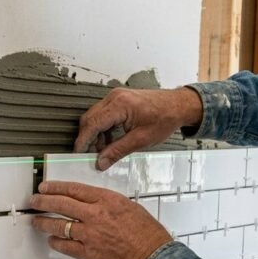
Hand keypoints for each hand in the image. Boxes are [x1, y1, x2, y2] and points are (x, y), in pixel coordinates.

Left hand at [30, 181, 172, 258]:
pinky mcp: (88, 253)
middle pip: (61, 204)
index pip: (74, 189)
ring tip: (37, 221)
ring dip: (44, 222)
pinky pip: (65, 246)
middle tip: (34, 201)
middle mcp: (96, 215)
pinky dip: (56, 242)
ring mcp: (90, 235)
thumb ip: (109, 204)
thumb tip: (94, 204)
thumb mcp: (130, 208)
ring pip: (58, 225)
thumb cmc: (148, 236)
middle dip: (43, 201)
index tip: (46, 187)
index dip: (56, 187)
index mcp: (107, 200)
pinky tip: (52, 240)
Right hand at [76, 87, 203, 170]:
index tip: (79, 152)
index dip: (83, 140)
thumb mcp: (140, 140)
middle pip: (90, 118)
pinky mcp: (119, 99)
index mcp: (119, 105)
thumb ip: (117, 151)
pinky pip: (103, 114)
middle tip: (90, 154)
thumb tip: (101, 162)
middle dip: (88, 138)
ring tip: (103, 149)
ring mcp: (116, 97)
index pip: (92, 123)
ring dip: (95, 134)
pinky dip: (102, 128)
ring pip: (95, 116)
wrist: (178, 106)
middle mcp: (114, 97)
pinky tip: (109, 140)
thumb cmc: (165, 118)